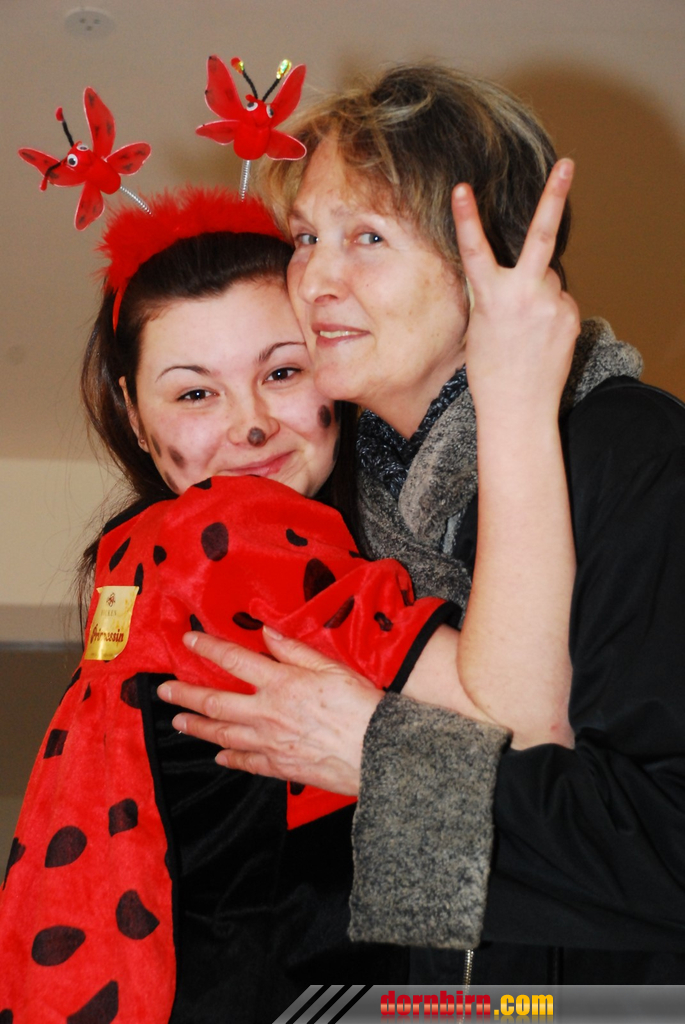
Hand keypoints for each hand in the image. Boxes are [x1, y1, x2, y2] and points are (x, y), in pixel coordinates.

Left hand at [157, 627, 382, 794]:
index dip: (208, 648)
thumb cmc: (360, 705)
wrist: (377, 752)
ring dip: (196, 727)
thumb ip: (294, 650)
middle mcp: (267, 713)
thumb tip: (266, 632)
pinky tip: (218, 756)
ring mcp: (270, 743)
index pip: (234, 660)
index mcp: (280, 682)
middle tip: (163, 691)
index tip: (187, 640)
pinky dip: (228, 758)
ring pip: (222, 734)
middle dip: (185, 695)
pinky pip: (246, 762)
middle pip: (215, 702)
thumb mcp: (331, 666)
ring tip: (177, 723)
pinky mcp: (280, 767)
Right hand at [452, 159, 579, 423]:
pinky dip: (550, 310)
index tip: (460, 189)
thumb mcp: (480, 327)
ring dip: (538, 288)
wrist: (518, 407)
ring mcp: (552, 303)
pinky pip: (559, 299)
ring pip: (548, 277)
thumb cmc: (489, 372)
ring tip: (525, 326)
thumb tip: (532, 273)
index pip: (474, 249)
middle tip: (567, 164)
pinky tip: (540, 336)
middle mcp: (524, 295)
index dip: (465, 218)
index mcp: (490, 298)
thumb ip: (499, 293)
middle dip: (555, 197)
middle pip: (542, 236)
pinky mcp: (570, 315)